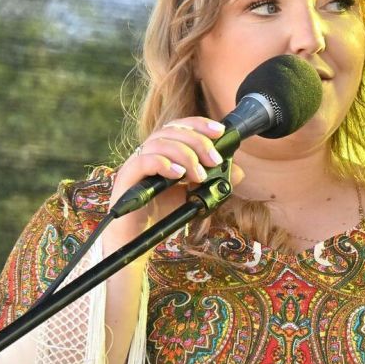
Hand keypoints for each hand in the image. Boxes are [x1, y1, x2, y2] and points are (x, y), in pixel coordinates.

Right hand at [109, 118, 245, 220]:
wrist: (137, 238)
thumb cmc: (161, 213)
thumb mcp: (192, 195)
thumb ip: (213, 182)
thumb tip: (238, 172)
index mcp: (163, 151)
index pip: (180, 126)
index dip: (199, 124)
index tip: (219, 131)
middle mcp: (147, 152)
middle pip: (171, 131)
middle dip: (197, 142)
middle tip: (214, 161)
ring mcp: (135, 164)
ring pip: (159, 143)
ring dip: (184, 155)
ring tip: (198, 175)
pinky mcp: (126, 178)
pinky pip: (143, 162)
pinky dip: (163, 164)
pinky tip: (178, 175)